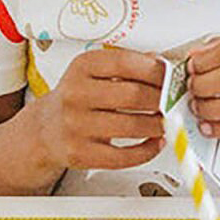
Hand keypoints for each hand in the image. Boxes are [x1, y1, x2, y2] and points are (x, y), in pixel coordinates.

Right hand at [31, 46, 166, 171]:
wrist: (44, 129)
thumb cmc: (79, 97)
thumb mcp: (96, 71)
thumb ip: (129, 64)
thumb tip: (163, 64)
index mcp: (82, 67)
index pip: (127, 63)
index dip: (157, 70)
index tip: (173, 77)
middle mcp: (75, 94)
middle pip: (134, 95)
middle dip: (163, 100)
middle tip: (176, 103)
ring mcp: (75, 125)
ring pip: (132, 126)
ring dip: (158, 125)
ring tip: (167, 122)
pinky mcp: (79, 153)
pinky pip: (123, 156)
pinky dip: (147, 150)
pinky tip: (154, 142)